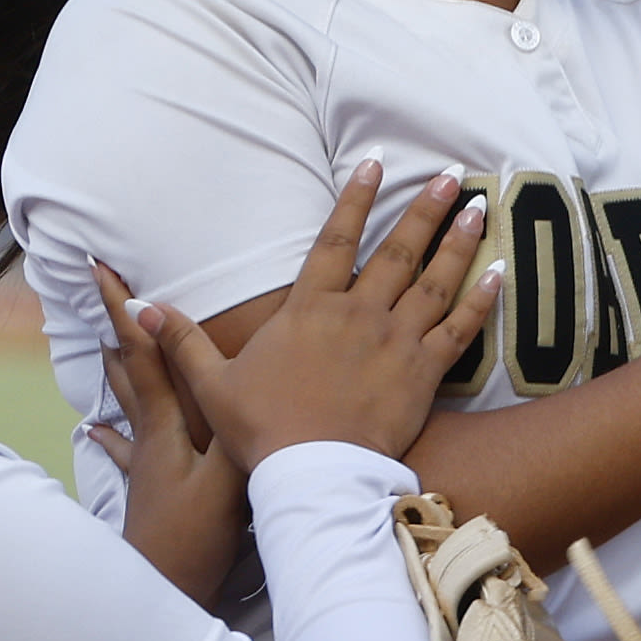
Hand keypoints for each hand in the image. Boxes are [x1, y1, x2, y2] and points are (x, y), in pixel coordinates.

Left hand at [89, 260, 245, 603]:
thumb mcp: (228, 482)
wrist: (163, 596)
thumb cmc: (195, 541)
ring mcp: (148, 466)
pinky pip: (128, 453)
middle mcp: (153, 439)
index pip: (148, 357)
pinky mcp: (148, 494)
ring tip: (102, 343)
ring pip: (130, 406)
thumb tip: (247, 384)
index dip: (129, 313)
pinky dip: (111, 436)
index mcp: (169, 428)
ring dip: (119, 372)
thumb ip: (237, 432)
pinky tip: (91, 430)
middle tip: (100, 286)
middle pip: (133, 371)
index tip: (104, 270)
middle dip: (121, 327)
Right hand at [135, 163, 501, 472]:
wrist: (313, 475)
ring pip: (435, 282)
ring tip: (477, 209)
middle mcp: (357, 315)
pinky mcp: (423, 374)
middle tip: (447, 176)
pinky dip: (482, 302)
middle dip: (424, 209)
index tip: (371, 165)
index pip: (336, 241)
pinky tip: (500, 275)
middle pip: (397, 251)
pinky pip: (460, 331)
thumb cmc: (262, 432)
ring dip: (458, 243)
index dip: (354, 200)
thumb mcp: (213, 385)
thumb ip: (184, 342)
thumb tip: (140, 309)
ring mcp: (395, 342)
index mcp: (309, 311)